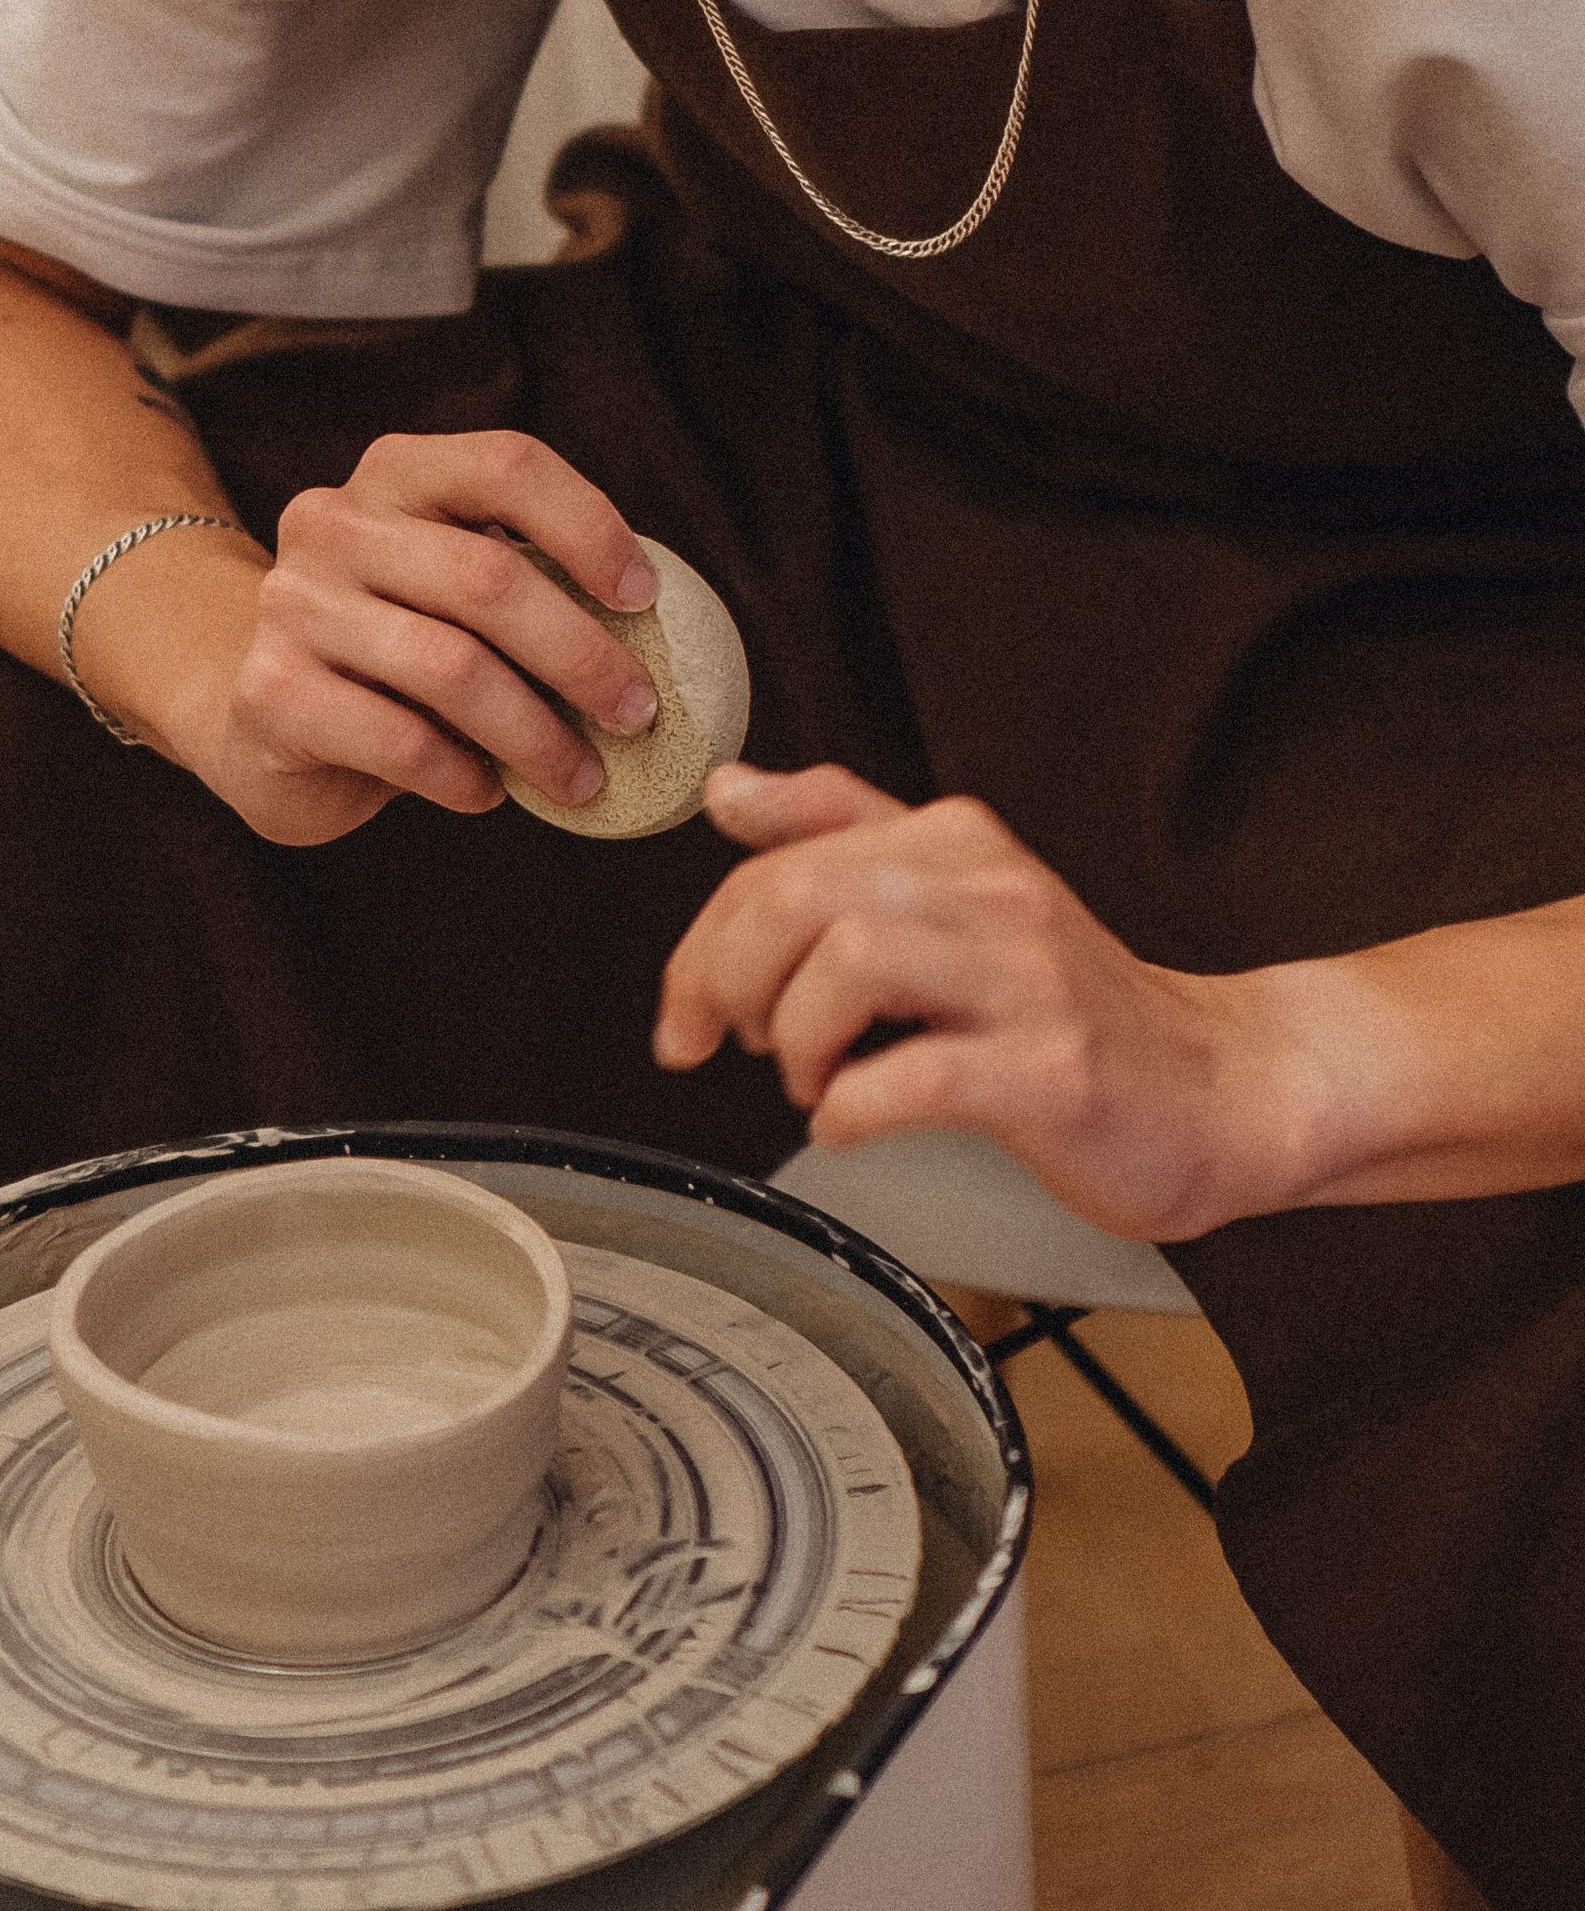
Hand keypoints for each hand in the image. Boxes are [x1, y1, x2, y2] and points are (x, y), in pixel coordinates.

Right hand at [187, 431, 664, 848]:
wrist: (259, 712)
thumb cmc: (397, 648)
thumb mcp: (454, 591)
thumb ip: (529, 584)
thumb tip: (663, 638)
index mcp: (394, 472)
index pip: (506, 465)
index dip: (587, 525)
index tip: (645, 596)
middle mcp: (333, 521)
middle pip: (487, 577)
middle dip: (581, 655)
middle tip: (637, 713)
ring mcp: (291, 604)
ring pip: (450, 668)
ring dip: (537, 735)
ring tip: (584, 780)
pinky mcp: (270, 692)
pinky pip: (400, 741)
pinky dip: (464, 776)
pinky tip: (489, 792)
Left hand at [653, 762, 1301, 1243]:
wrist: (1220, 1092)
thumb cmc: (1071, 1011)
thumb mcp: (954, 898)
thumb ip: (839, 833)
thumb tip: (728, 790)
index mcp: (957, 842)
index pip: (785, 849)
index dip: (707, 933)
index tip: (689, 1005)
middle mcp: (993, 890)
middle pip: (801, 893)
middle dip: (730, 976)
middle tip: (736, 1040)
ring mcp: (1028, 980)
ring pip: (852, 958)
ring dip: (795, 1035)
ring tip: (811, 1078)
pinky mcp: (1053, 1071)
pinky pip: (917, 1076)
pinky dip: (853, 1108)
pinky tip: (855, 1120)